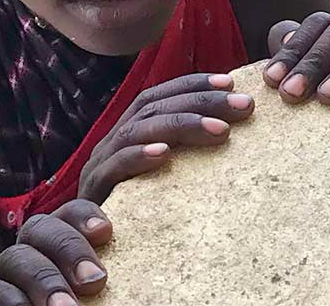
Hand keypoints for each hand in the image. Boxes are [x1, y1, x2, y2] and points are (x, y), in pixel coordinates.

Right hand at [0, 200, 112, 304]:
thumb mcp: (81, 294)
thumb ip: (92, 280)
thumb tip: (107, 279)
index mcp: (54, 246)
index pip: (68, 214)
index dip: (85, 216)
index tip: (106, 232)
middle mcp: (23, 254)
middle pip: (40, 229)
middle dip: (69, 249)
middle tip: (95, 281)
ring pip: (13, 258)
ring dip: (44, 280)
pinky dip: (9, 302)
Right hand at [76, 73, 254, 203]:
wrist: (86, 246)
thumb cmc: (136, 211)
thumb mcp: (164, 176)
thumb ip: (184, 150)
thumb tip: (231, 129)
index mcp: (128, 132)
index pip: (158, 96)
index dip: (192, 85)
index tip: (230, 83)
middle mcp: (112, 142)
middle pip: (153, 108)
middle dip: (200, 101)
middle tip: (243, 106)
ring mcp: (100, 165)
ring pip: (136, 131)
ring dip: (181, 124)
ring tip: (220, 130)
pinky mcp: (93, 191)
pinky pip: (114, 167)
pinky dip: (139, 155)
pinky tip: (165, 153)